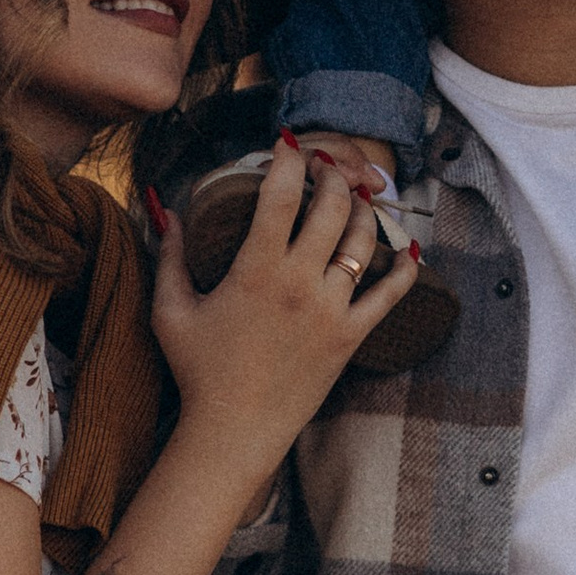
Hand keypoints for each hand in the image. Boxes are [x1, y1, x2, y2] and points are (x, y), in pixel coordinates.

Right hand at [150, 136, 415, 470]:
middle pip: (331, 207)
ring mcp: (331, 309)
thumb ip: (168, 255)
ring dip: (362, 210)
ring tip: (354, 199)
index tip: (287, 145)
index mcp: (256, 268)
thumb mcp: (171, 310)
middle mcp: (299, 282)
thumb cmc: (198, 371)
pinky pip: (391, 294)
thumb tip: (167, 209)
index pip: (281, 193)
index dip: (288, 159)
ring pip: (363, 241)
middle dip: (332, 174)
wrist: (234, 430)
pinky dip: (405, 269)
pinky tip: (408, 250)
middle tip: (324, 166)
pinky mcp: (351, 336)